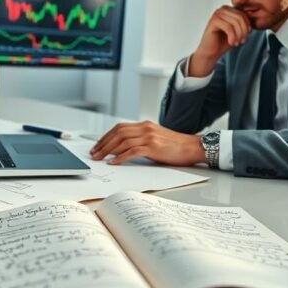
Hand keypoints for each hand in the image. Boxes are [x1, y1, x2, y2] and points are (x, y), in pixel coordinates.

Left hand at [89, 121, 203, 165]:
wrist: (193, 147)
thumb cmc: (176, 146)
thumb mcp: (156, 138)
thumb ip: (141, 139)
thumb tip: (123, 149)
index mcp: (145, 125)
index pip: (119, 128)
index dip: (105, 136)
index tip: (97, 146)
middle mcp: (145, 128)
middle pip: (118, 133)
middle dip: (103, 143)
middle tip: (94, 153)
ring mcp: (149, 137)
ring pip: (122, 141)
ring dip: (108, 151)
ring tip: (100, 158)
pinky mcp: (153, 147)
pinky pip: (132, 151)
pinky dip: (120, 157)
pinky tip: (114, 162)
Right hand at [190, 6, 250, 75]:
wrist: (211, 52)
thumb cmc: (223, 41)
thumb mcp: (238, 31)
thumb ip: (244, 23)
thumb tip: (254, 18)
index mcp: (229, 9)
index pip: (244, 13)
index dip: (248, 25)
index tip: (247, 36)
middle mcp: (222, 9)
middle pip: (240, 17)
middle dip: (244, 31)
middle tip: (242, 41)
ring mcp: (217, 14)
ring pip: (235, 22)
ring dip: (239, 34)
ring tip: (237, 42)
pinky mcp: (213, 21)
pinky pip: (228, 27)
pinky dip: (232, 36)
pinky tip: (231, 42)